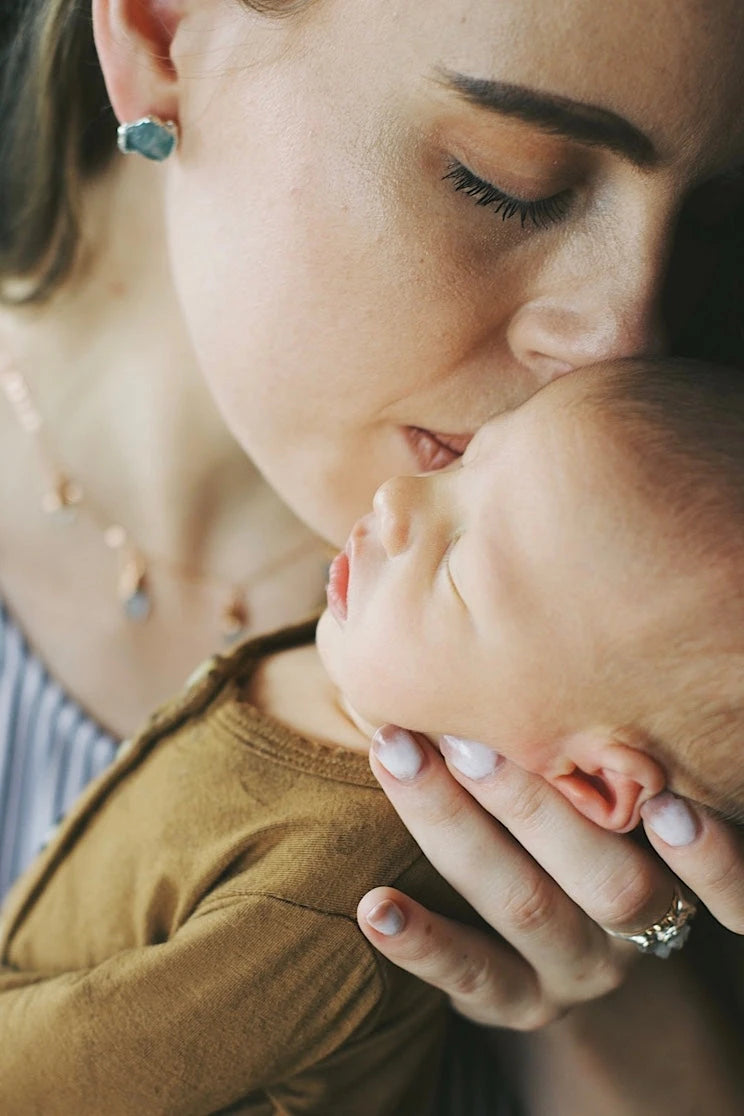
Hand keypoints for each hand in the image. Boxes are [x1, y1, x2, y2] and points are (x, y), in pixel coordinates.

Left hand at [356, 727, 743, 1027]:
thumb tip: (545, 645)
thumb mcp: (617, 805)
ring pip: (524, 907)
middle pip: (605, 877)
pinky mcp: (515, 1003)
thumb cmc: (587, 830)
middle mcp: (637, 927)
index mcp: (675, 869)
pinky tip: (374, 906)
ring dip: (455, 827)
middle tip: (458, 732)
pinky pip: (469, 978)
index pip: (712, 870)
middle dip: (528, 798)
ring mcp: (574, 970)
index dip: (706, 852)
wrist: (569, 943)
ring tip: (397, 759)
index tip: (663, 802)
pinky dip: (420, 943)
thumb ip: (606, 758)